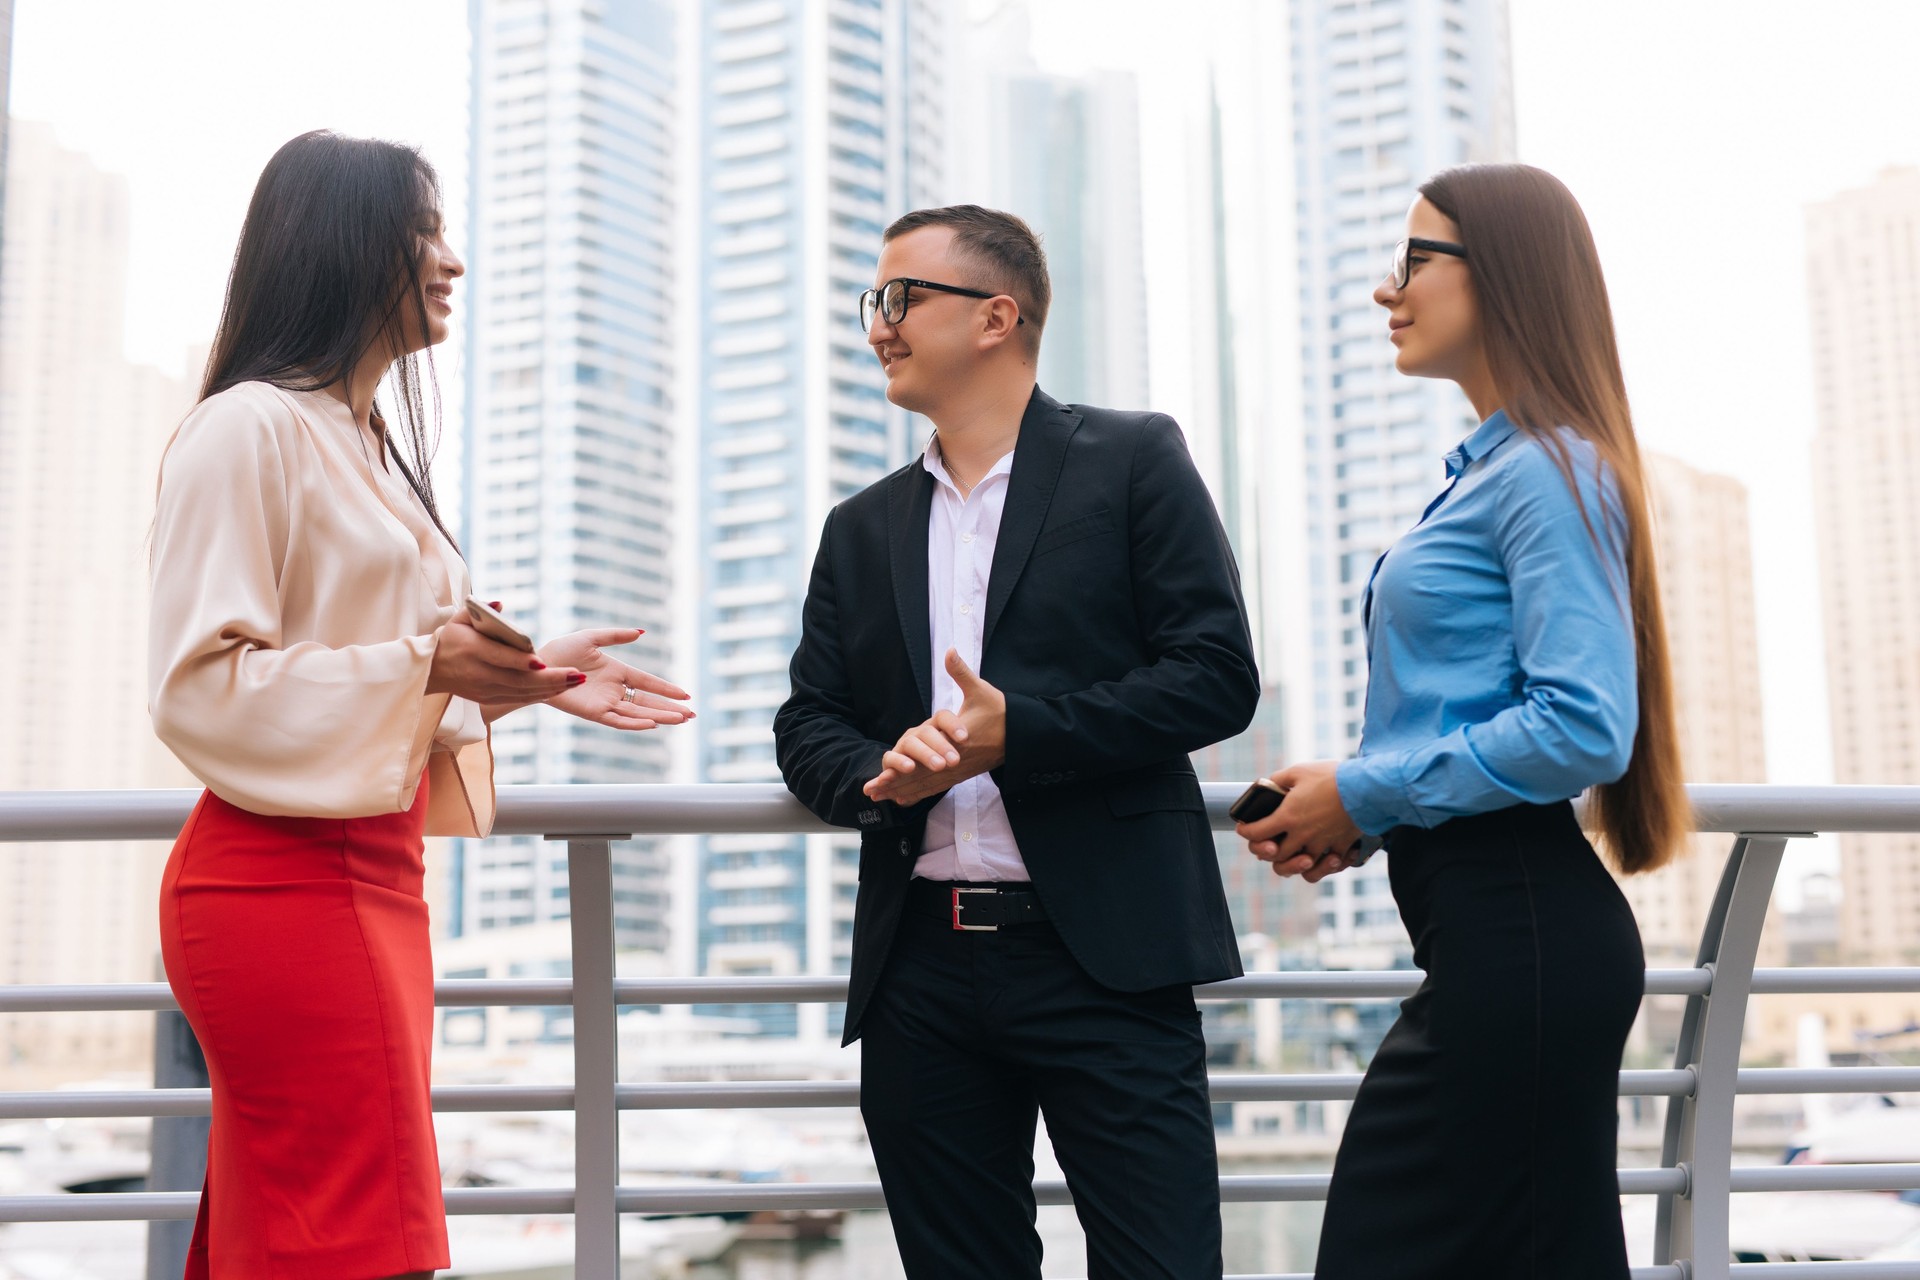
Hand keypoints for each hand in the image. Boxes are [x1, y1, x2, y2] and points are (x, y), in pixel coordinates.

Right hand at [428, 613, 580, 704]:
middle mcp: (479, 673)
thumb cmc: (449, 638)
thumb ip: (479, 609)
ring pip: (522, 692)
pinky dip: (540, 694)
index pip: (501, 658)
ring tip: (576, 681)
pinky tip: (560, 688)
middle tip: (578, 675)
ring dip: (552, 688)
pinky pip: (519, 699)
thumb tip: (501, 604)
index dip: (522, 662)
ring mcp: (485, 689)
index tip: (543, 662)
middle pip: (519, 680)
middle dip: (551, 679)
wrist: (430, 670)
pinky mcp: (489, 699)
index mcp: (472, 650)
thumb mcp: (458, 619)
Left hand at [534, 627, 694, 730]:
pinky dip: (635, 724)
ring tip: (681, 720)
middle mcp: (615, 690)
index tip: (686, 695)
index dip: (667, 689)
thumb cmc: (561, 650)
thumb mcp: (592, 637)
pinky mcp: (594, 713)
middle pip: (648, 702)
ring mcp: (605, 703)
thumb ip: (616, 636)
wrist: (538, 665)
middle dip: (670, 709)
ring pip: (639, 714)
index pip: (648, 682)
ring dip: (660, 717)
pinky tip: (652, 724)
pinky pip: (619, 721)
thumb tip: (641, 633)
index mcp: (617, 671)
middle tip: (691, 715)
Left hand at [863, 649, 1006, 806]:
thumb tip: (949, 651)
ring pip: (926, 784)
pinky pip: (936, 787)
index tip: (881, 776)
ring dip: (901, 790)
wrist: (1020, 735)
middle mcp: (955, 760)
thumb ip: (961, 673)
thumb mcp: (981, 690)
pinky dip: (918, 793)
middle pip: (919, 776)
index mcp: (956, 741)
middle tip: (871, 791)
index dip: (901, 769)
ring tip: (879, 797)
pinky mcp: (961, 774)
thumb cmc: (1000, 712)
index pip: (923, 760)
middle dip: (894, 784)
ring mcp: (958, 770)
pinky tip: (902, 798)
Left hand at [1236, 761, 1365, 883]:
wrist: (1366, 787)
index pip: (1256, 833)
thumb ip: (1278, 780)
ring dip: (1294, 865)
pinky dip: (1324, 866)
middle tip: (1269, 842)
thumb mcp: (1299, 771)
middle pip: (1276, 856)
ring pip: (1301, 868)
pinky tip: (1322, 858)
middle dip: (1267, 851)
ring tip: (1296, 856)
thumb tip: (1266, 785)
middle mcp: (1302, 835)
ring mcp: (1322, 845)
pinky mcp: (1341, 847)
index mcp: (1288, 816)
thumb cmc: (1332, 777)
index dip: (1246, 832)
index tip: (1244, 828)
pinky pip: (1329, 867)